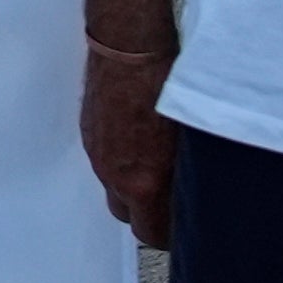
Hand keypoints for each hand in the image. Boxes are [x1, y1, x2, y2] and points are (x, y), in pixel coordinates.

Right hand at [81, 42, 179, 246]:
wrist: (128, 47)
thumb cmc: (166, 87)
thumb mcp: (188, 141)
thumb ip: (185, 178)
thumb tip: (194, 195)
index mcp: (141, 183)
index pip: (150, 234)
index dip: (169, 235)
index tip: (183, 225)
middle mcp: (113, 174)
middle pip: (127, 216)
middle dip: (147, 213)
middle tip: (170, 197)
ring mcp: (97, 153)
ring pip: (113, 187)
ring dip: (132, 184)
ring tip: (156, 162)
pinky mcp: (89, 132)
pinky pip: (104, 161)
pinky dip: (120, 160)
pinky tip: (139, 137)